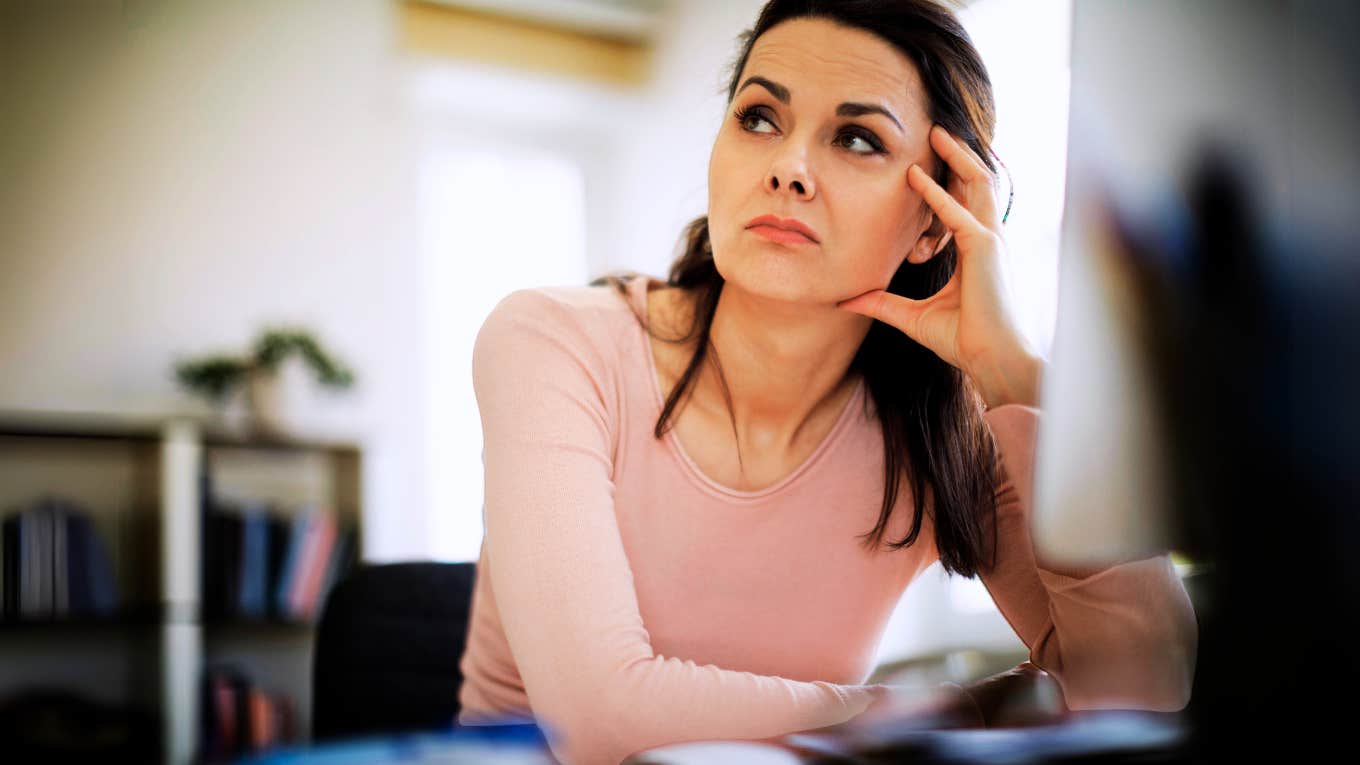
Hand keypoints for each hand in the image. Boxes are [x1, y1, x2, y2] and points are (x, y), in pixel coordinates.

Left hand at [835, 124, 1041, 408]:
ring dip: (956, 158)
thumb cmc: (962, 340)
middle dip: (958, 156)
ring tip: (936, 134)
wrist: (990, 359)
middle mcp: (988, 238)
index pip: (964, 204)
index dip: (947, 182)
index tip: (924, 164)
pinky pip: (956, 214)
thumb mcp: (910, 316)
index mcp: (977, 249)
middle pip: (976, 184)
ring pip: (977, 185)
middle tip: (935, 132)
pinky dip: (936, 194)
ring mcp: (990, 241)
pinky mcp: (984, 249)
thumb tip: (845, 300)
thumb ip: (881, 303)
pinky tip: (916, 176)